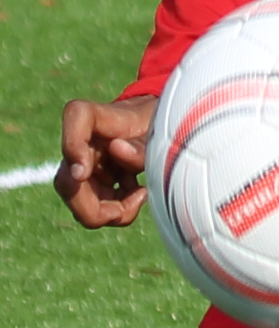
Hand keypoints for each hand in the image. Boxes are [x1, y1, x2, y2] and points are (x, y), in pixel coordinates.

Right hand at [52, 94, 149, 228]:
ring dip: (108, 212)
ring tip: (141, 196)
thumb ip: (143, 144)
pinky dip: (117, 210)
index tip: (82, 174)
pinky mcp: (93, 181)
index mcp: (99, 114)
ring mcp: (84, 163)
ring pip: (78, 200)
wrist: (161, 130)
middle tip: (123, 212)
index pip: (76, 115)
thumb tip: (118, 150)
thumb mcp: (161, 132)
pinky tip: (138, 194)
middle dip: (92, 208)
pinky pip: (94, 206)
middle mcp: (83, 139)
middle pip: (68, 181)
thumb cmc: (159, 125)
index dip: (73, 147)